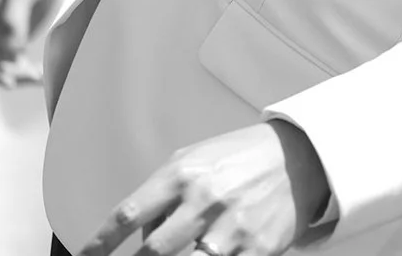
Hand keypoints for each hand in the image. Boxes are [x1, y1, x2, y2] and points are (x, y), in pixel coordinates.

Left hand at [82, 119, 328, 255]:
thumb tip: (137, 238)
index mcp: (184, 174)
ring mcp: (232, 228)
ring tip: (170, 255)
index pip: (127, 214)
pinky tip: (208, 255)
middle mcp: (205, 201)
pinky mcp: (257, 250)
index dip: (99, 244)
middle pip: (150, 252)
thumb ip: (160, 194)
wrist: (303, 156)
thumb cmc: (241, 157)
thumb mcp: (194, 159)